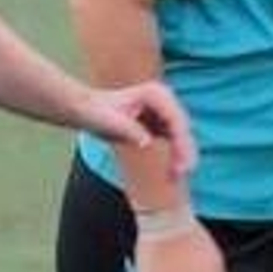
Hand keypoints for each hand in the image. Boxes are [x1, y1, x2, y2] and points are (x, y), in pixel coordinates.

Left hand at [77, 81, 197, 176]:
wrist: (87, 110)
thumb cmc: (95, 112)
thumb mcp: (109, 122)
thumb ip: (128, 130)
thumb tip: (147, 143)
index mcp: (155, 94)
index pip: (176, 120)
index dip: (181, 142)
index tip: (179, 163)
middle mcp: (164, 99)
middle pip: (183, 128)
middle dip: (185, 152)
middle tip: (179, 174)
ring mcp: (163, 110)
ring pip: (181, 136)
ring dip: (182, 156)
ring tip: (175, 176)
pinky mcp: (160, 123)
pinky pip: (174, 140)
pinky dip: (174, 155)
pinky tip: (171, 171)